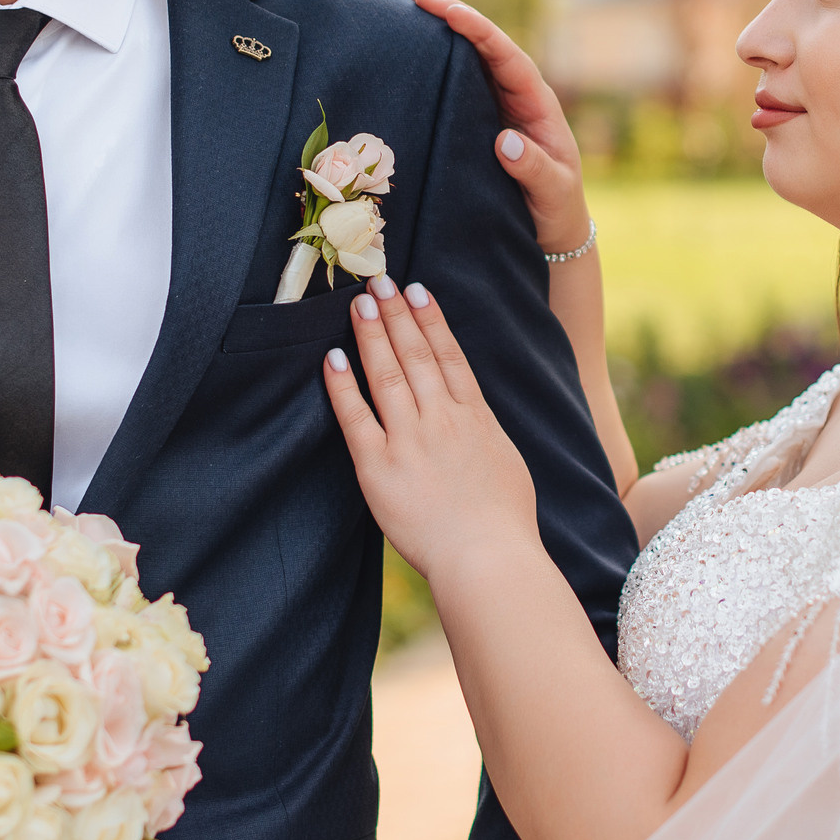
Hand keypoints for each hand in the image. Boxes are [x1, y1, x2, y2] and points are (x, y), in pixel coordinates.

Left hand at [321, 275, 540, 582]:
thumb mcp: (507, 465)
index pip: (449, 357)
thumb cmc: (505, 522)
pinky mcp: (379, 467)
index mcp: (475, 418)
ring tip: (359, 304)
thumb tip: (474, 419)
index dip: (430, 321)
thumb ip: (484, 436)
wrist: (488, 557)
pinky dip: (343, 386)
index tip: (417, 292)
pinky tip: (333, 359)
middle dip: (396, 315)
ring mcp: (409, 440)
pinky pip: (356, 418)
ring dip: (372, 335)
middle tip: (379, 281)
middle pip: (415, 355)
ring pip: (387, 374)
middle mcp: (442, 419)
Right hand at [411, 0, 590, 254]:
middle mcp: (519, 96)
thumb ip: (532, 168)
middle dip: (455, 18)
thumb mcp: (553, 191)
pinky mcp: (483, 120)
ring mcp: (499, 106)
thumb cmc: (558, 209)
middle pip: (487, 47)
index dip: (479, 31)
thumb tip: (504, 140)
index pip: (508, 57)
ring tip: (409, 10)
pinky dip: (440, 65)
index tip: (449, 11)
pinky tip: (414, 53)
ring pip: (472, 61)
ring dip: (444, 36)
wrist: (555, 229)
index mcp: (539, 104)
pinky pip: (460, 85)